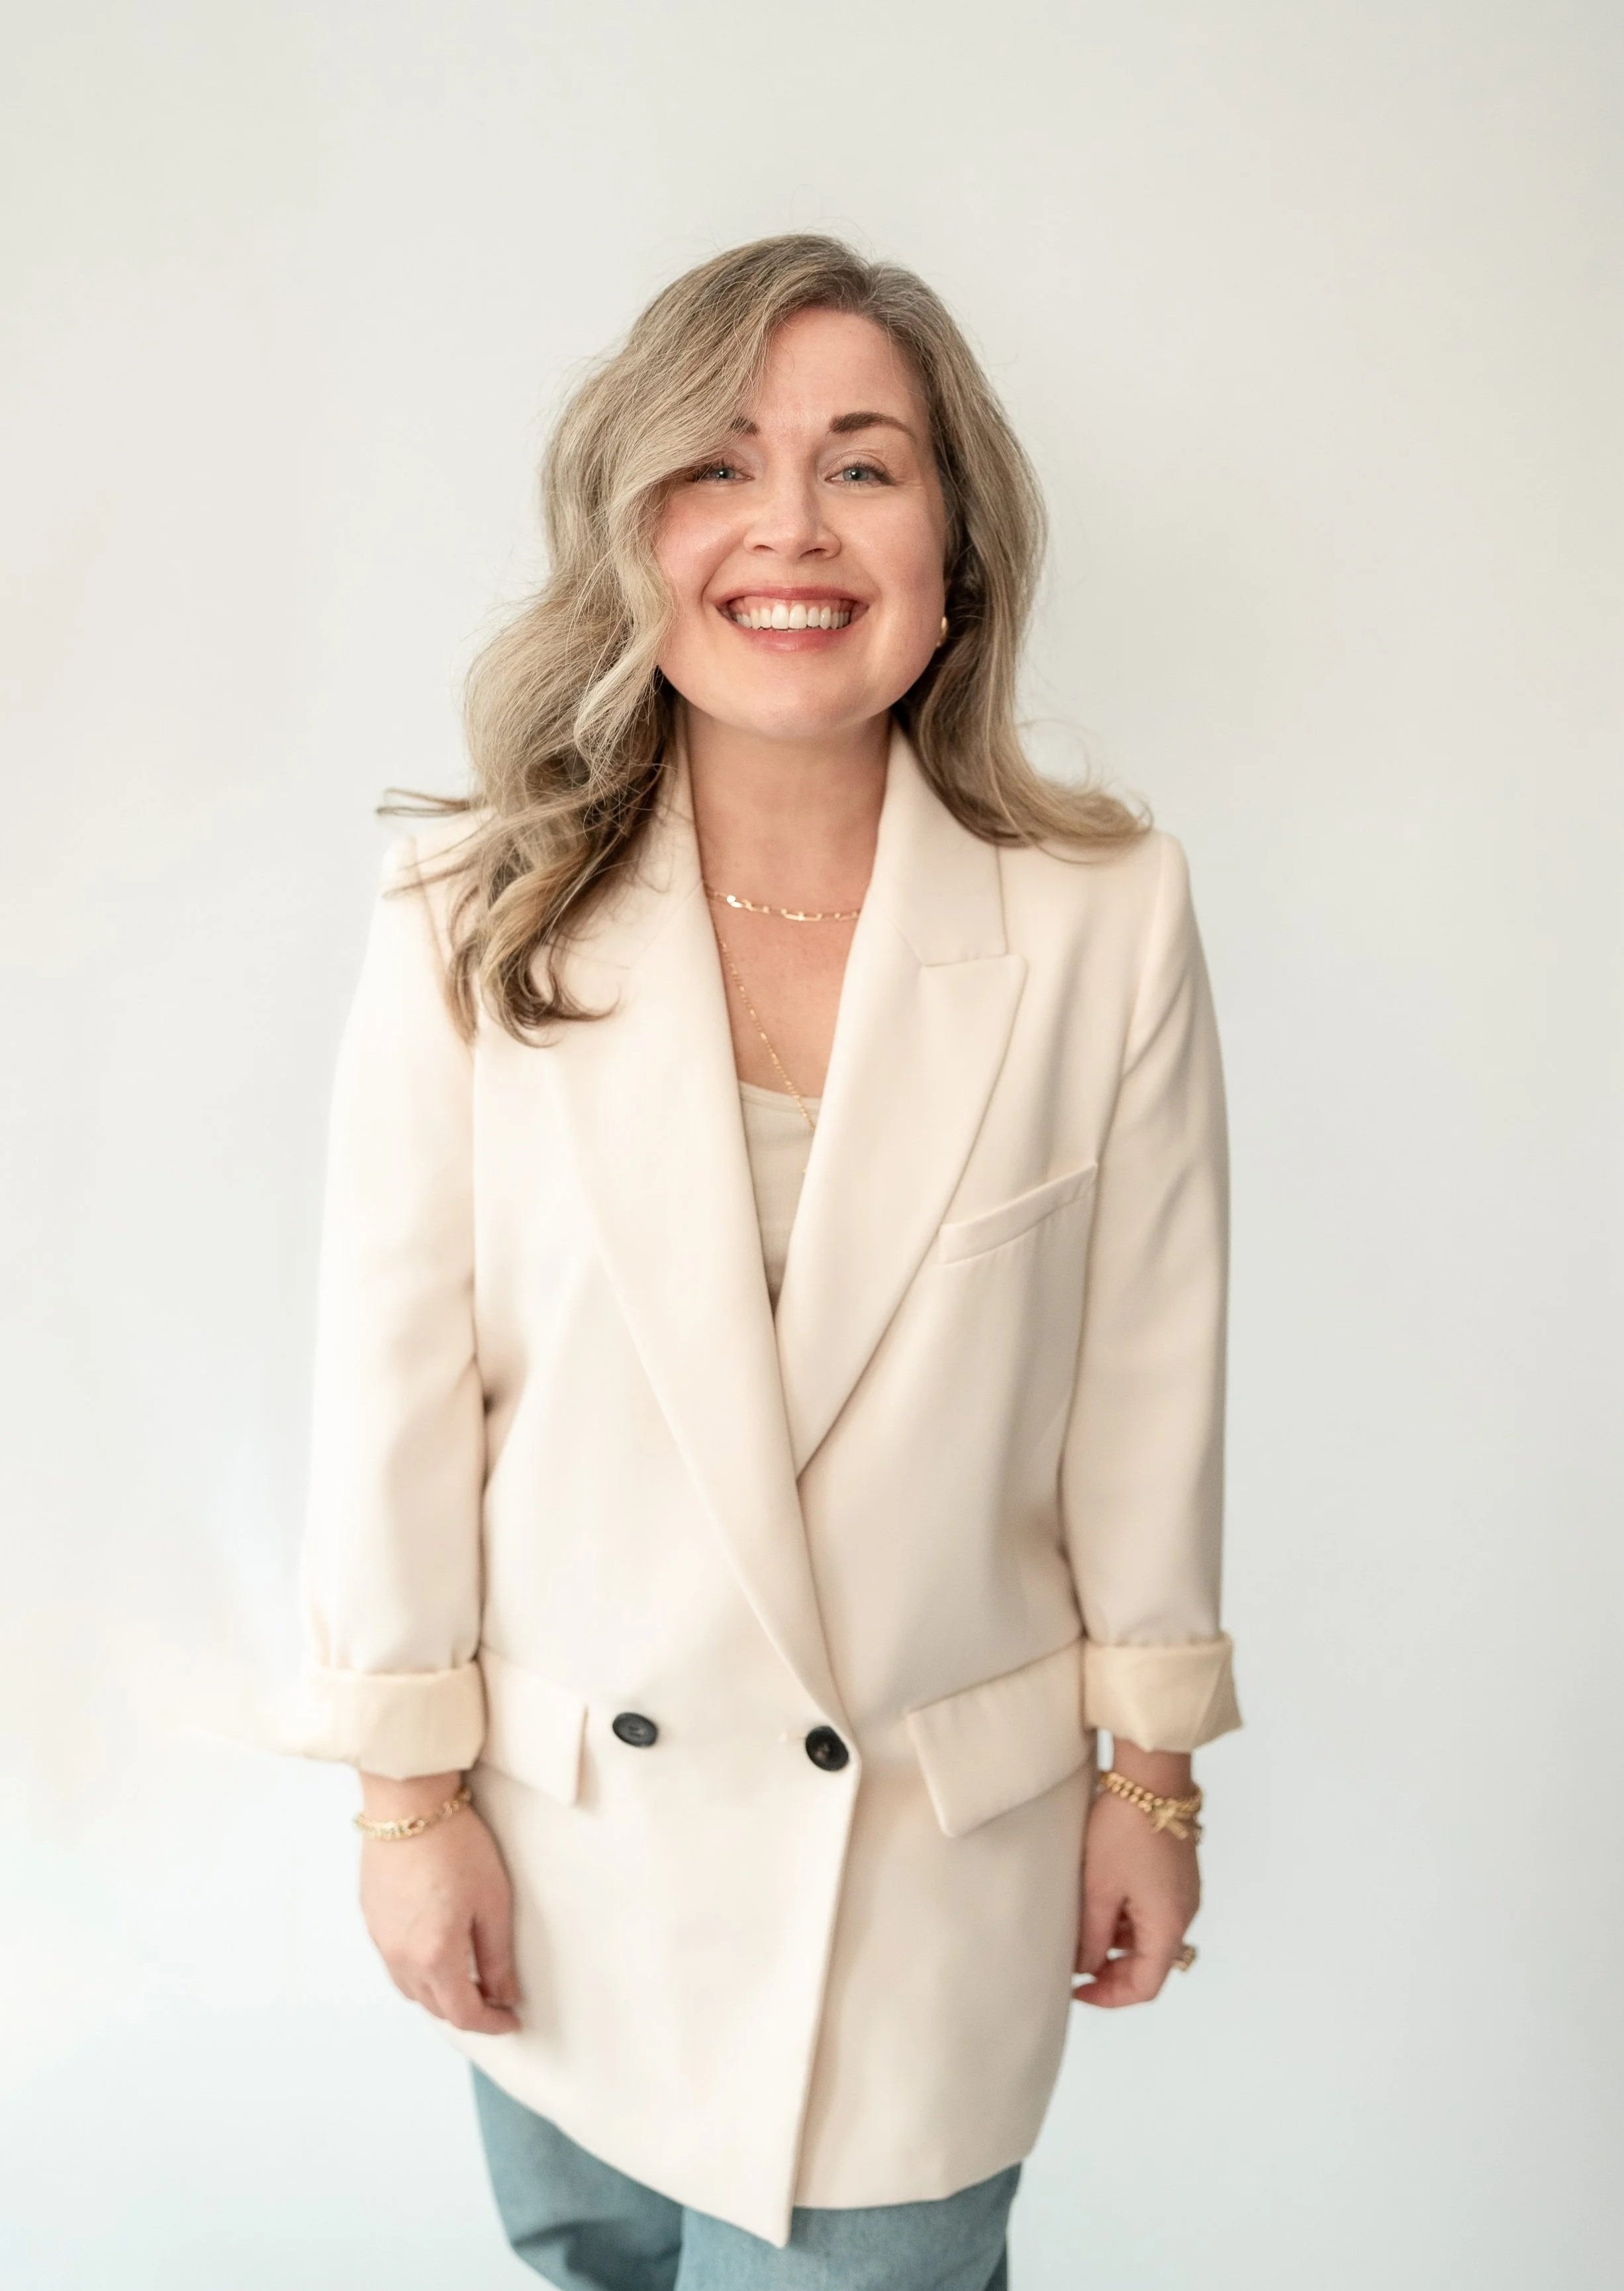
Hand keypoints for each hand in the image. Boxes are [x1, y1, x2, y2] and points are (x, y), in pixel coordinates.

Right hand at [357, 1782, 519, 2034]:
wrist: (408, 1803)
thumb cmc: (456, 1845)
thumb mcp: (493, 1901)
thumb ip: (498, 1956)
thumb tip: (505, 1994)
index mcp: (435, 1957)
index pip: (464, 2013)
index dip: (491, 2023)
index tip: (511, 2020)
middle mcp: (401, 1957)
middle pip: (435, 2006)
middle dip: (467, 2011)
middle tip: (495, 1999)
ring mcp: (381, 1939)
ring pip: (411, 1989)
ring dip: (439, 1994)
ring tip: (468, 1979)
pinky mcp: (372, 1919)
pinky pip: (395, 1963)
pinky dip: (418, 1971)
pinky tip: (436, 1951)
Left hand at [1072, 1784, 1199, 2008]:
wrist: (1150, 1777)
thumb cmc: (1124, 1831)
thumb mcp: (1099, 1889)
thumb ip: (1092, 1936)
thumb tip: (1085, 1966)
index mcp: (1169, 1925)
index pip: (1145, 1985)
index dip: (1109, 1997)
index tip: (1075, 1990)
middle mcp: (1183, 1914)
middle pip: (1150, 1963)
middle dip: (1110, 1970)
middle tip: (1073, 1964)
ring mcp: (1182, 1893)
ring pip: (1148, 1937)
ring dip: (1116, 1942)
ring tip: (1079, 1929)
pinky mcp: (1176, 1874)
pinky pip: (1151, 1911)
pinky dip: (1126, 1918)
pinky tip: (1098, 1902)